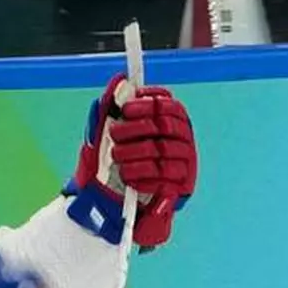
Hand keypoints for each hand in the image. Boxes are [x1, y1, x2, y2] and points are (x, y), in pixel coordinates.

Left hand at [64, 73, 197, 247]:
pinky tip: (129, 177)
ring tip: (117, 158)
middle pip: (165, 125)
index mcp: (168, 123)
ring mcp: (184, 163)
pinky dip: (143, 174)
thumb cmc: (109, 167)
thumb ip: (110, 108)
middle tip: (114, 135)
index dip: (148, 103)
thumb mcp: (103, 137)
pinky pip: (165, 176)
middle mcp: (181, 140)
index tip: (126, 109)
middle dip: (137, 128)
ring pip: (163, 150)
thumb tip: (118, 80)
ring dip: (135, 152)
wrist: (109, 208)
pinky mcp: (181, 187)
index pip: (168, 105)